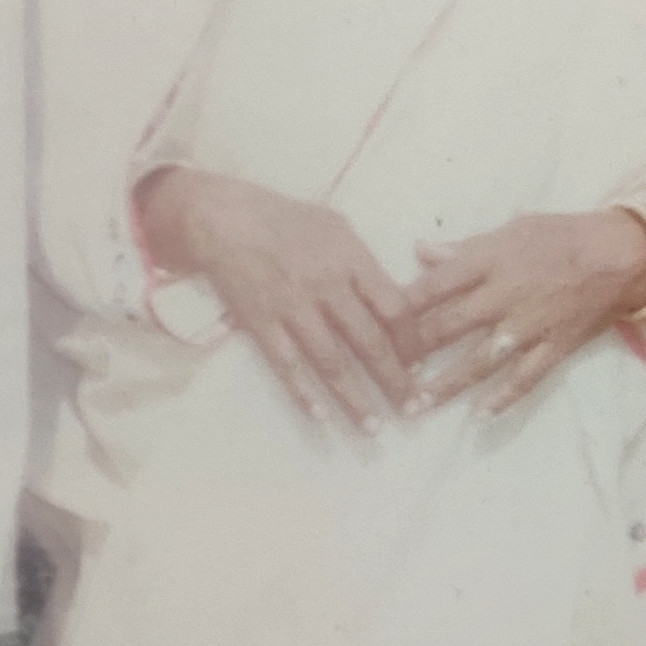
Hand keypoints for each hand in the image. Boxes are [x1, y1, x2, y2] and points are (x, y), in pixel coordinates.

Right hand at [135, 166, 415, 426]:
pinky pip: (287, 366)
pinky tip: (322, 418)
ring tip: (374, 427)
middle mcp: (326, 286)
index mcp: (350, 258)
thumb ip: (365, 265)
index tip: (420, 364)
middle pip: (370, 342)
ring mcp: (292, 308)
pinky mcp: (261, 323)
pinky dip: (304, 395)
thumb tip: (397, 303)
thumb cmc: (287, 220)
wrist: (225, 218)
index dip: (412, 341)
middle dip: (395, 381)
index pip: (394, 307)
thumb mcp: (336, 227)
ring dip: (355, 400)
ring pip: (331, 363)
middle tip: (413, 409)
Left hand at [401, 210, 645, 416]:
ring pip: (481, 360)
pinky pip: (525, 378)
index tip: (376, 322)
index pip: (436, 285)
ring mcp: (529, 327)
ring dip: (449, 383)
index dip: (403, 305)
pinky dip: (503, 397)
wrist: (619, 256)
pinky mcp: (554, 348)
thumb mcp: (508, 229)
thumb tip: (419, 250)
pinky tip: (480, 416)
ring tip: (419, 403)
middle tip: (386, 369)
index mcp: (489, 262)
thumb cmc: (559, 235)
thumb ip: (462, 248)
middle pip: (450, 325)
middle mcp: (504, 296)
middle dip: (416, 350)